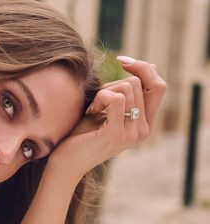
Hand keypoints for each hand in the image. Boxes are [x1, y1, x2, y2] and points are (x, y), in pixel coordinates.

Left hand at [48, 58, 166, 181]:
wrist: (65, 163)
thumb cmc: (81, 134)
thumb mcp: (108, 107)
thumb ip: (126, 91)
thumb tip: (152, 65)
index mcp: (144, 123)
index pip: (158, 86)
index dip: (143, 68)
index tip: (122, 61)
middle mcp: (143, 130)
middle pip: (139, 83)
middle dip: (113, 83)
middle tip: (96, 102)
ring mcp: (133, 134)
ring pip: (128, 87)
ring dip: (104, 91)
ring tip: (93, 109)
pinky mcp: (118, 135)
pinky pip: (116, 98)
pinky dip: (100, 97)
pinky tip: (91, 112)